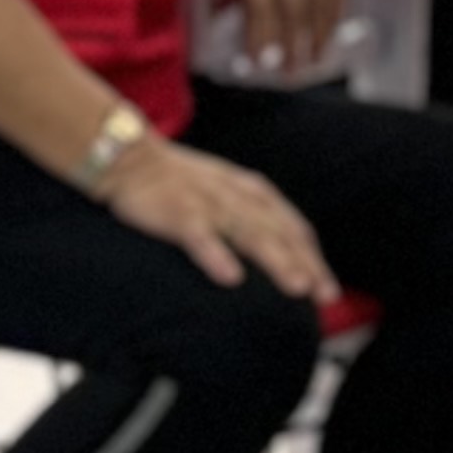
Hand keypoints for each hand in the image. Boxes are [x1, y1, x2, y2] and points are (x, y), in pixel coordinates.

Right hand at [105, 135, 332, 298]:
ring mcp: (208, 204)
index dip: (313, 257)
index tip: (325, 291)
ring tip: (298, 287)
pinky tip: (230, 277)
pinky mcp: (176, 212)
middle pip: (280, 233)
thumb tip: (271, 253)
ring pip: (251, 234)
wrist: (126, 156)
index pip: (292, 227)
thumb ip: (247, 215)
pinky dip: (217, 255)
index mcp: (251, 191)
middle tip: (325, 296)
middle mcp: (237, 196)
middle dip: (307, 264)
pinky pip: (200, 236)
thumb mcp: (220, 190)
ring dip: (278, 261)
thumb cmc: (173, 181)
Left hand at [231, 0, 347, 73]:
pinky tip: (331, 27)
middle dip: (291, 45)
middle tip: (288, 74)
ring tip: (311, 61)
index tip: (260, 63)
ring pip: (321, 1)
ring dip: (316, 34)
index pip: (261, 4)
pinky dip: (336, 8)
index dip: (262, 36)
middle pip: (294, 10)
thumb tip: (225, 6)